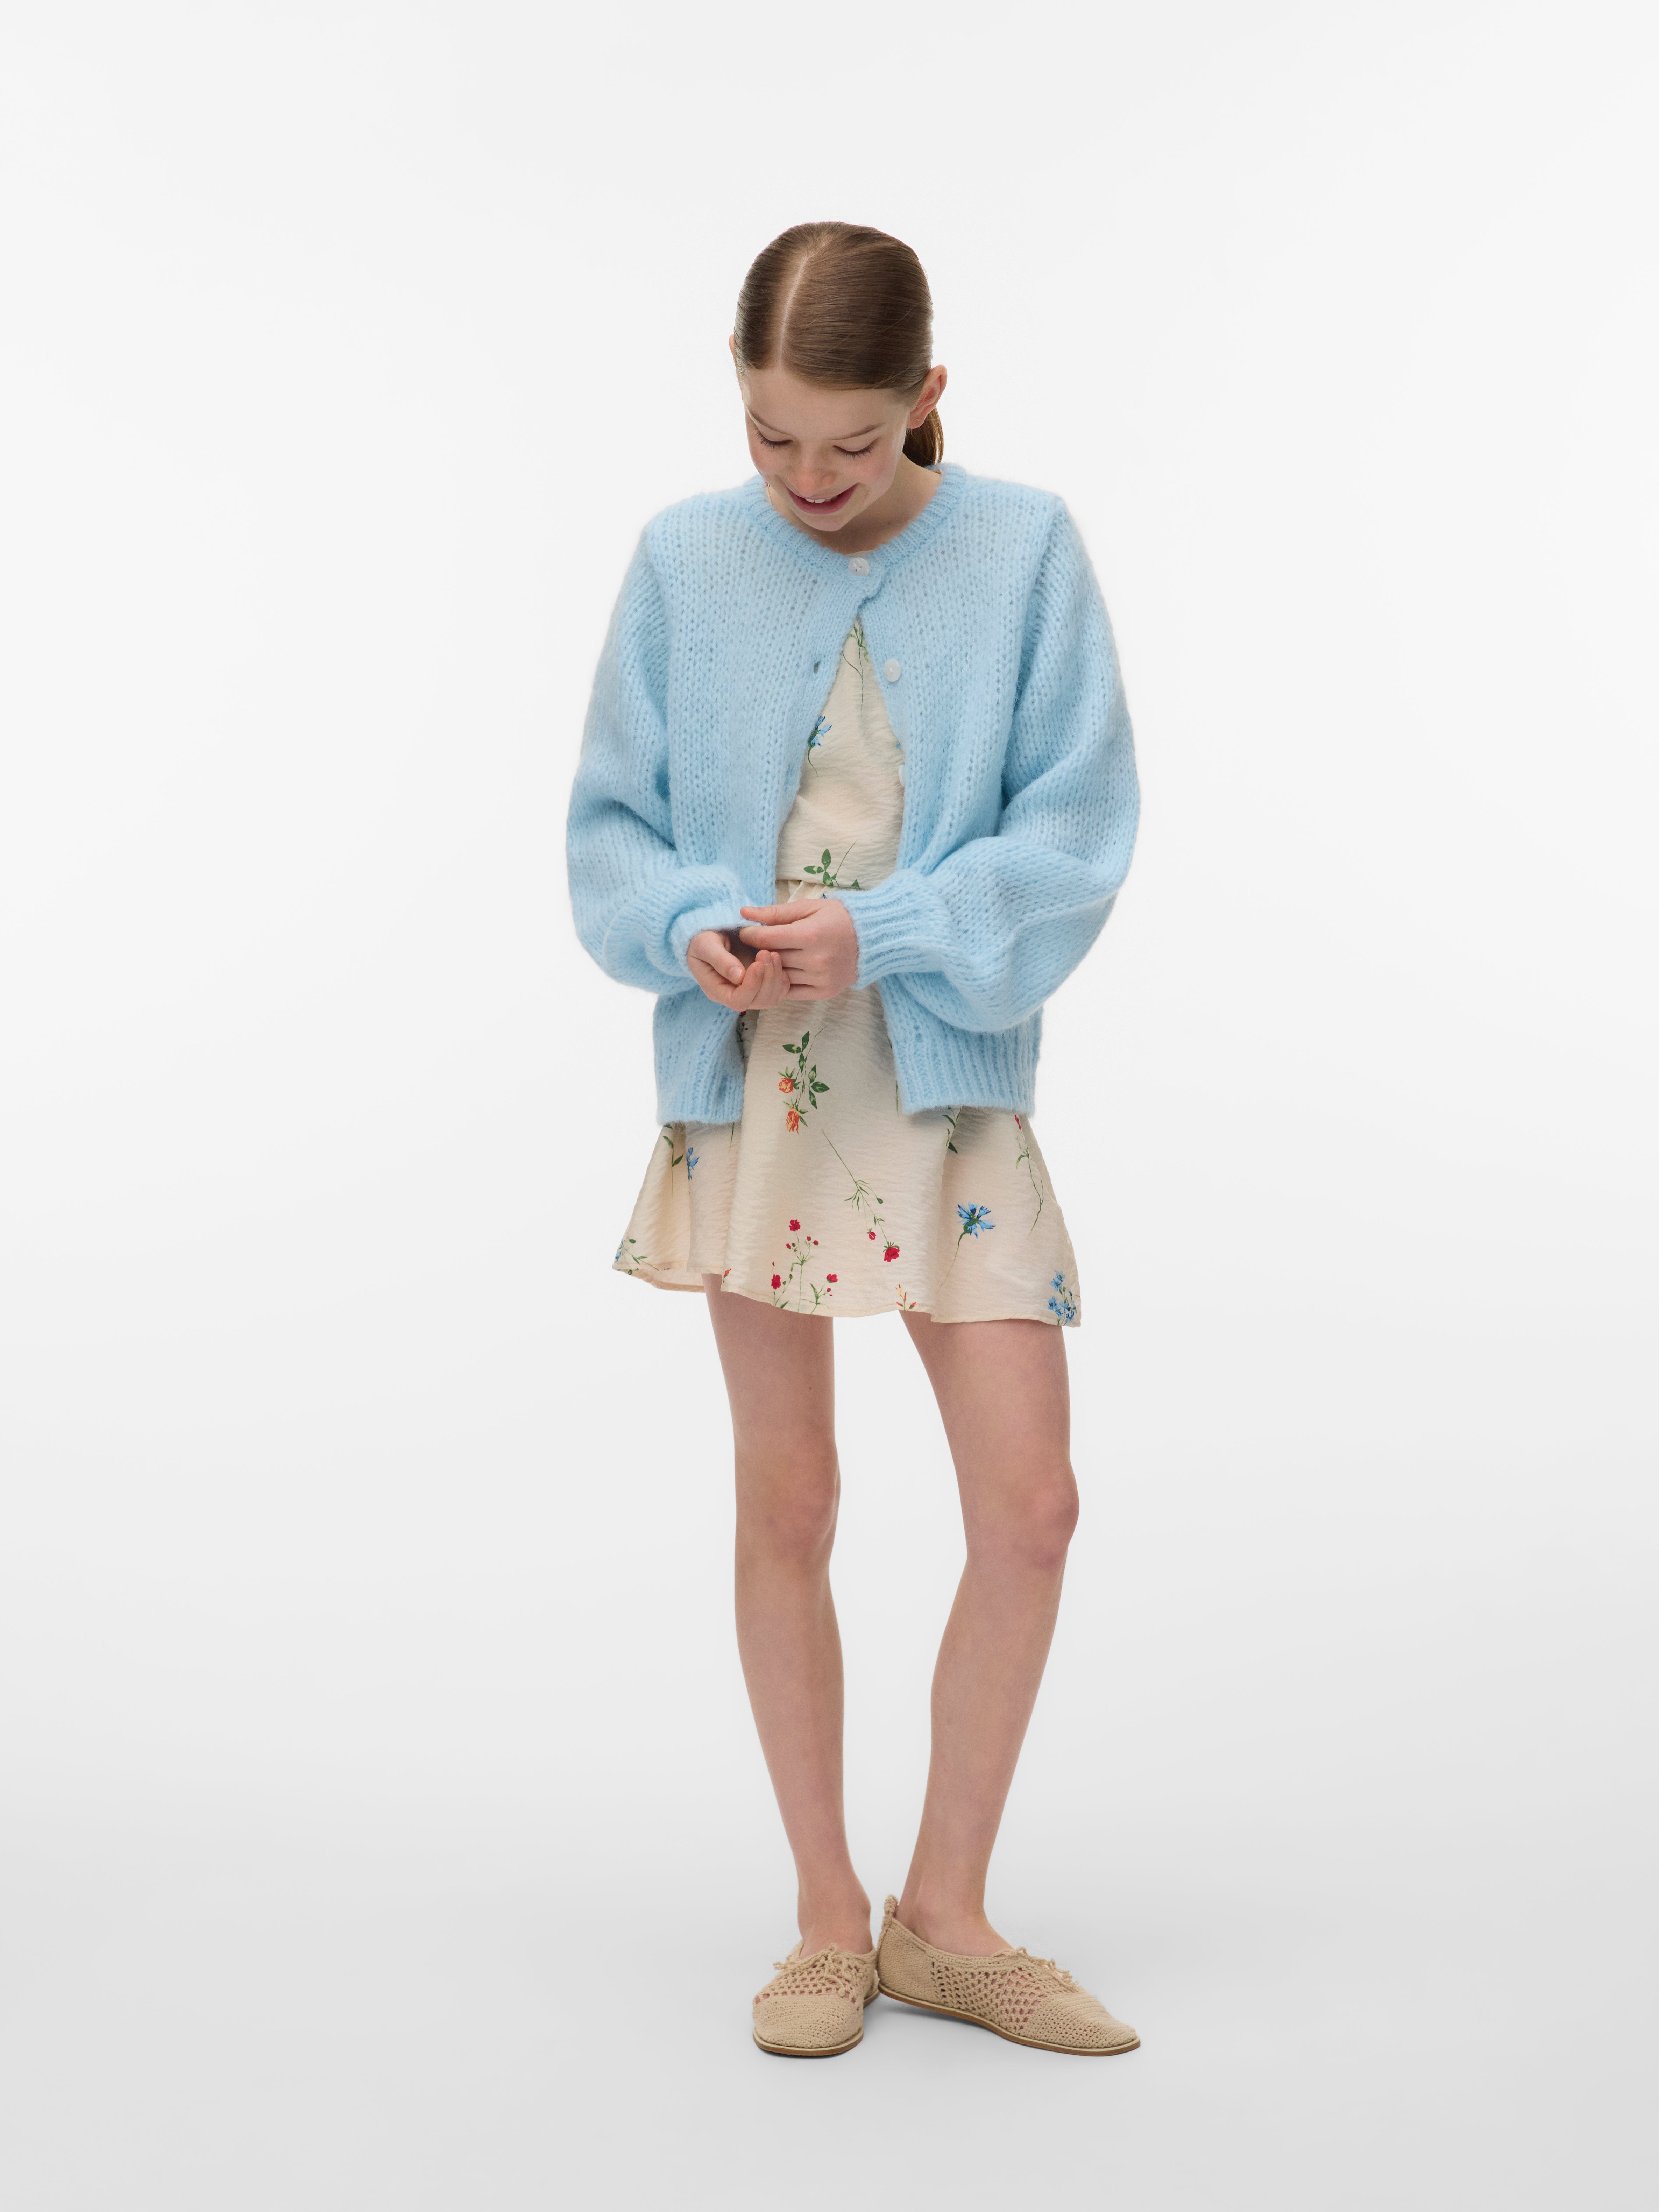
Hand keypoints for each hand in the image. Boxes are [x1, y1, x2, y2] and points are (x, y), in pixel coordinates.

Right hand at [686, 928, 791, 1011]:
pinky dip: (783, 979)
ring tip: (773, 954)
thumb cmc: (703, 939)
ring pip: (771, 998)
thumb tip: (738, 976)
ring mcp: (749, 991)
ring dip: (776, 977)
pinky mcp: (760, 984)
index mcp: (717, 990)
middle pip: (758, 1002)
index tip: (758, 963)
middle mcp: (734, 995)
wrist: (711, 934)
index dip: (752, 985)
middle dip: (767, 979)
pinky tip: (779, 961)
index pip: (739, 1000)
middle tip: (767, 953)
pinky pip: (778, 991)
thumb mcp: (705, 945)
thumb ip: (720, 959)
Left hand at [737, 897, 859, 1000]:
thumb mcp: (808, 907)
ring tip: (774, 956)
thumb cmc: (837, 918)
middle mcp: (816, 959)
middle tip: (760, 943)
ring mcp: (821, 977)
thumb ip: (775, 912)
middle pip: (773, 958)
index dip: (750, 935)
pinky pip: (793, 992)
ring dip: (773, 967)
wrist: (871, 937)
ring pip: (781, 976)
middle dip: (761, 950)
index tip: (746, 932)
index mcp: (810, 934)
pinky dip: (785, 983)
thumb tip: (744, 913)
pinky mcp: (826, 991)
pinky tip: (787, 970)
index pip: (766, 939)